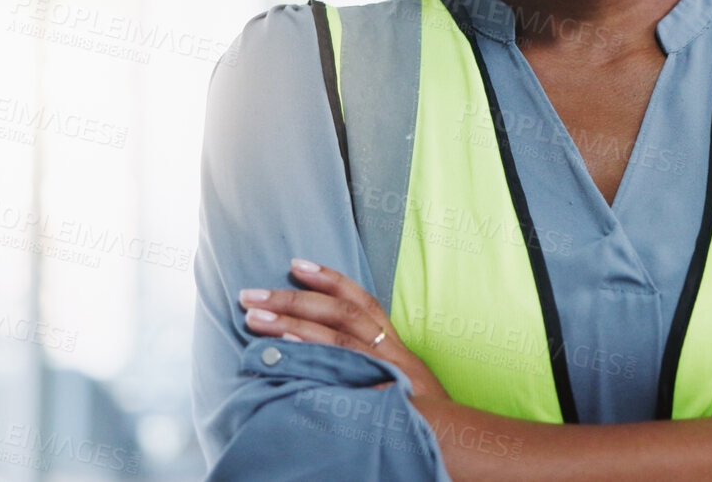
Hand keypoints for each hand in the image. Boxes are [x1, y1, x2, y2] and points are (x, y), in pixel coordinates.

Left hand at [238, 258, 448, 401]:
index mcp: (398, 350)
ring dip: (293, 324)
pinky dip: (316, 358)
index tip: (295, 264)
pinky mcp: (383, 398)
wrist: (460, 448)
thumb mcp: (405, 386)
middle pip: (342, 314)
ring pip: (340, 339)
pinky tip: (286, 352)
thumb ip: (373, 367)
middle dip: (293, 300)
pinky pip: (345, 373)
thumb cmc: (426, 422)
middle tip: (251, 295)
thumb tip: (325, 353)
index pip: (363, 302)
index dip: (330, 279)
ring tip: (255, 318)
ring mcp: (390, 376)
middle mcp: (394, 356)